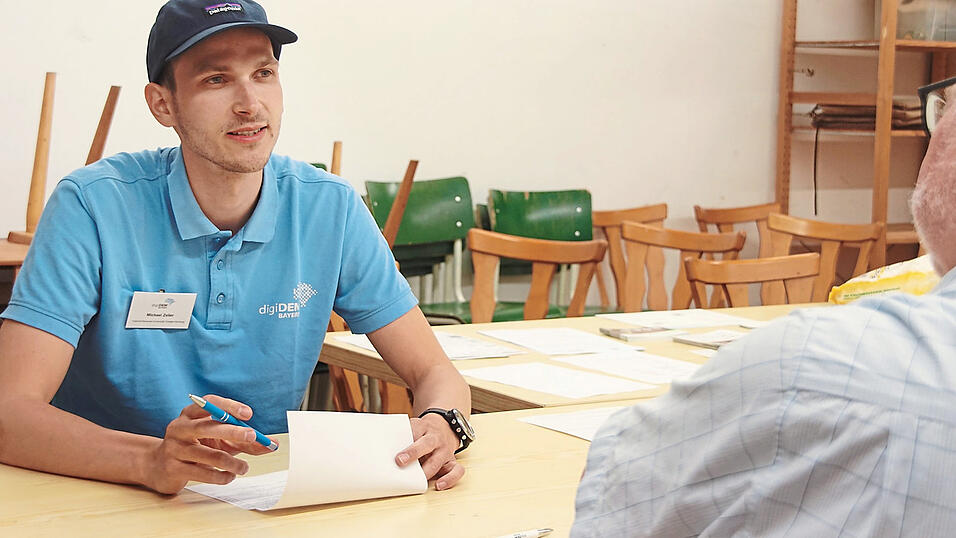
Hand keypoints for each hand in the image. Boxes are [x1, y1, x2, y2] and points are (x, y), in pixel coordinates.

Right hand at [140, 394, 277, 493]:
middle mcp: (179, 428)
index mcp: (189, 414)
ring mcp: (174, 449)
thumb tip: (272, 444)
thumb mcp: (219, 440)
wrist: (159, 467)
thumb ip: (244, 441)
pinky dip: (221, 476)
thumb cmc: (196, 449)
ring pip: (208, 455)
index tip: (247, 413)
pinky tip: (230, 476)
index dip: (228, 406)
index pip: (208, 403)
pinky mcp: (173, 468)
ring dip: (232, 462)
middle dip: (232, 431)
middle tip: (253, 436)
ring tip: (244, 468)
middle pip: (207, 427)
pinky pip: (203, 473)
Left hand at [395, 414, 464, 490]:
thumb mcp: (413, 427)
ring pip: (439, 460)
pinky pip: (457, 470)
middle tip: (400, 462)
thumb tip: (382, 450)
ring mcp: (445, 450)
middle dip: (413, 453)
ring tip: (418, 481)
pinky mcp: (452, 461)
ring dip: (427, 471)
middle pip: (426, 444)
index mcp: (423, 427)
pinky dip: (450, 479)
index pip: (415, 431)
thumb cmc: (423, 431)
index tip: (395, 454)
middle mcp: (435, 438)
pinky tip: (439, 486)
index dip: (405, 442)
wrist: (444, 427)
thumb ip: (401, 436)